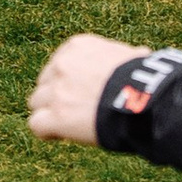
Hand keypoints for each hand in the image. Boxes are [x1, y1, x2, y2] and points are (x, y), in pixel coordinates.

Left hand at [26, 31, 140, 143]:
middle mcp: (62, 65)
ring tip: (68, 123)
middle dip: (56, 95)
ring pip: (37, 102)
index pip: (61, 62)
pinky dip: (46, 131)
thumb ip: (124, 56)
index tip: (81, 91)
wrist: (142, 99)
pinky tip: (59, 135)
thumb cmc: (145, 79)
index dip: (68, 79)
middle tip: (75, 108)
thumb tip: (141, 53)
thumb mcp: (132, 57)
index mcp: (78, 46)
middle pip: (45, 82)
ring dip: (49, 112)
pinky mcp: (55, 116)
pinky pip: (36, 124)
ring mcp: (56, 91)